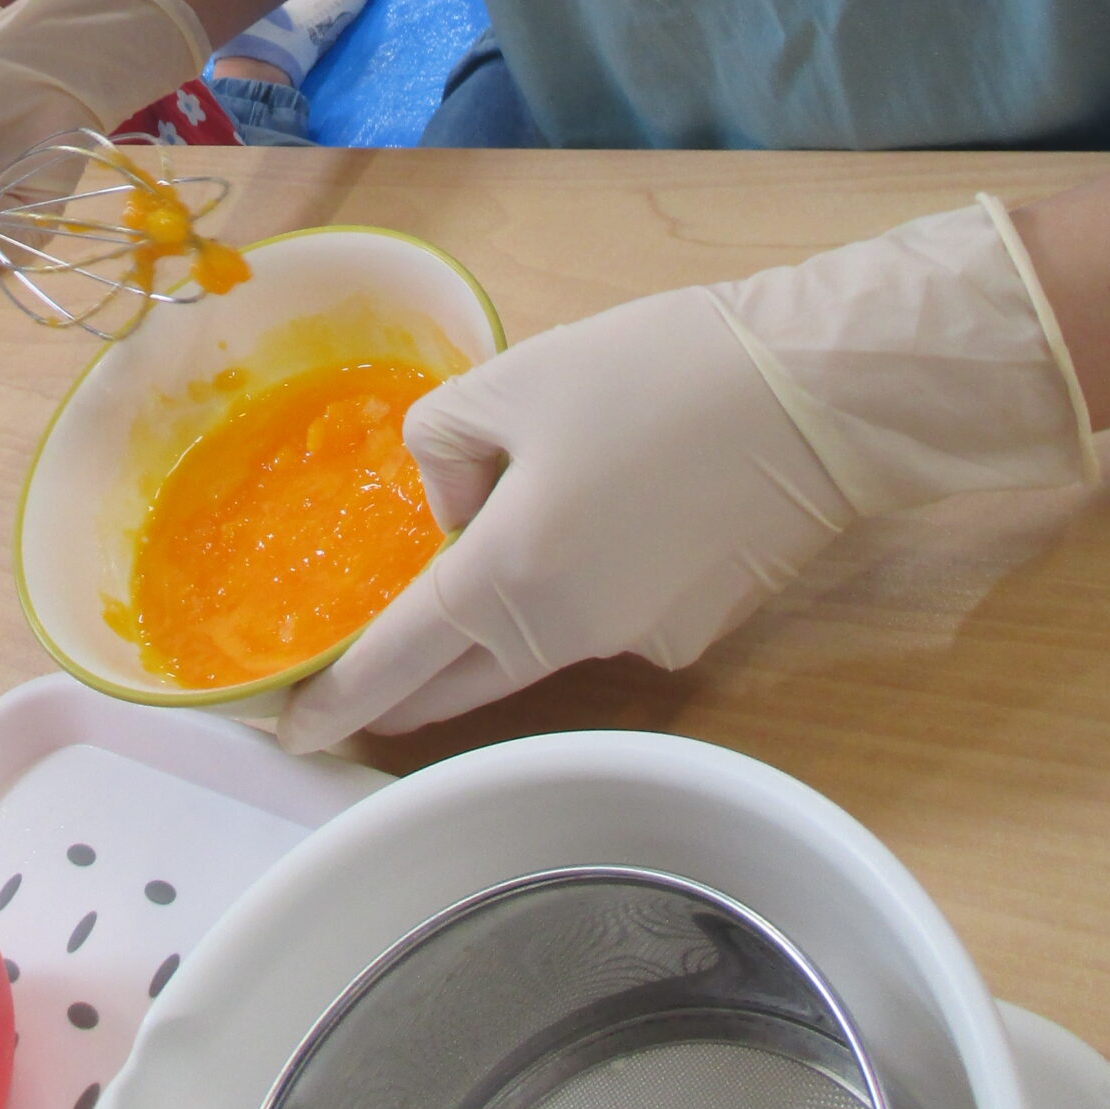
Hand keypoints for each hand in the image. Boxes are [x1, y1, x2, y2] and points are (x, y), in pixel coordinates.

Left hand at [280, 291, 853, 749]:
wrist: (814, 395)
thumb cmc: (653, 376)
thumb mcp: (511, 378)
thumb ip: (443, 443)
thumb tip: (455, 504)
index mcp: (510, 577)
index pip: (400, 663)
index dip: (341, 700)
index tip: (295, 732)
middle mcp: (570, 632)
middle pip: (461, 683)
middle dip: (399, 694)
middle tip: (348, 696)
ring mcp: (639, 638)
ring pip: (532, 649)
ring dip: (484, 634)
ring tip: (454, 584)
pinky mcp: (693, 626)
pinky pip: (601, 618)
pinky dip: (570, 590)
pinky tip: (597, 517)